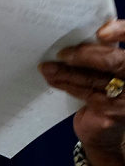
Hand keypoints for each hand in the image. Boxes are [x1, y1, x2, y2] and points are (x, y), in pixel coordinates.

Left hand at [39, 19, 124, 165]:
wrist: (105, 134)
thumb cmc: (106, 94)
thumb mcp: (109, 72)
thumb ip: (103, 54)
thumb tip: (73, 35)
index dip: (121, 32)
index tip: (100, 31)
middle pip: (114, 61)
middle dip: (85, 54)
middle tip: (61, 52)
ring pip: (93, 78)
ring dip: (66, 71)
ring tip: (47, 66)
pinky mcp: (111, 112)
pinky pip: (83, 92)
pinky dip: (64, 84)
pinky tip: (51, 79)